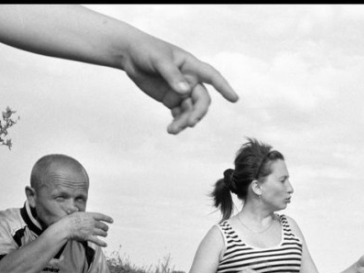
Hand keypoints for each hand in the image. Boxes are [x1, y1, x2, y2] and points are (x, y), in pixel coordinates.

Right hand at [62, 212, 112, 246]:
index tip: (112, 221)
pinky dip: (102, 243)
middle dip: (106, 228)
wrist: (65, 228)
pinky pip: (98, 241)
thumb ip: (77, 211)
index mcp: (89, 215)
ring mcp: (91, 230)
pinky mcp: (88, 237)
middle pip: (103, 225)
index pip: (101, 216)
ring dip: (105, 234)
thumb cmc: (68, 220)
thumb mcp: (74, 213)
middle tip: (106, 229)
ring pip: (102, 233)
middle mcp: (92, 222)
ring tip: (105, 235)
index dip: (107, 218)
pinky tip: (105, 245)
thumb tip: (75, 209)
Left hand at [123, 35, 238, 134]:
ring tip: (173, 130)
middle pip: (201, 99)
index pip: (211, 76)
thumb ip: (172, 75)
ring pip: (190, 110)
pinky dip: (177, 123)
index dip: (223, 86)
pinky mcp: (170, 100)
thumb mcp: (158, 60)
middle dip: (198, 112)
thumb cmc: (146, 50)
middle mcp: (190, 80)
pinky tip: (171, 129)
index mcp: (191, 66)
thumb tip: (185, 90)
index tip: (234, 99)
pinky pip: (179, 114)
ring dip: (185, 121)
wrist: (130, 55)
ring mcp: (181, 91)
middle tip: (190, 123)